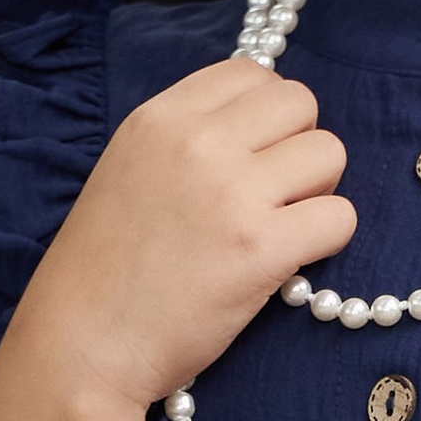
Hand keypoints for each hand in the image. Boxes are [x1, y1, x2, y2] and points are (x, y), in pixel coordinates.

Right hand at [21, 56, 353, 415]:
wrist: (80, 348)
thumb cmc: (104, 270)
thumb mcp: (128, 171)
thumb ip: (186, 138)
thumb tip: (261, 119)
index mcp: (158, 118)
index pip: (251, 72)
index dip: (266, 112)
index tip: (256, 152)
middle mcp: (196, 143)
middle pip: (300, 103)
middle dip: (299, 145)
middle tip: (273, 193)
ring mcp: (232, 193)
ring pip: (330, 154)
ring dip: (317, 192)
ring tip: (279, 226)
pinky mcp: (261, 249)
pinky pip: (340, 217)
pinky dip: (326, 240)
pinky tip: (287, 260)